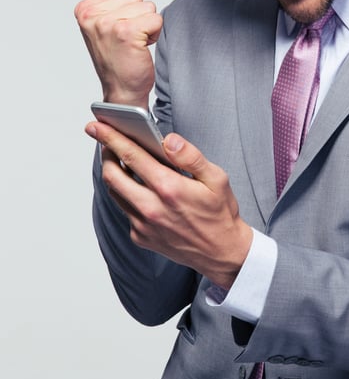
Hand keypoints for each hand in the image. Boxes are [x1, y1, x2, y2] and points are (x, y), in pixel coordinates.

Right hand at [75, 0, 162, 107]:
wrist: (121, 91)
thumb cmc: (117, 60)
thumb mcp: (103, 26)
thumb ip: (111, 5)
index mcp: (84, 9)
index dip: (130, 8)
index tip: (120, 30)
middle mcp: (92, 15)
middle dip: (140, 16)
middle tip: (129, 38)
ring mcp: (107, 23)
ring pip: (148, 6)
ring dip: (147, 25)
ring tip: (134, 43)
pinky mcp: (125, 33)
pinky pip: (156, 19)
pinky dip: (155, 34)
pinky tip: (141, 47)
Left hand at [86, 121, 252, 287]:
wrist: (221, 252)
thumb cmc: (220, 213)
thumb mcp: (216, 178)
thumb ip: (191, 156)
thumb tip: (169, 140)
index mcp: (169, 188)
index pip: (131, 156)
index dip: (111, 137)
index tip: (96, 126)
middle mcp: (151, 208)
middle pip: (112, 175)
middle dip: (106, 154)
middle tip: (108, 143)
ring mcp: (143, 225)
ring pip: (115, 193)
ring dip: (115, 175)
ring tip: (122, 162)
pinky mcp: (140, 237)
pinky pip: (126, 211)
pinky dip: (128, 197)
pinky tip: (141, 191)